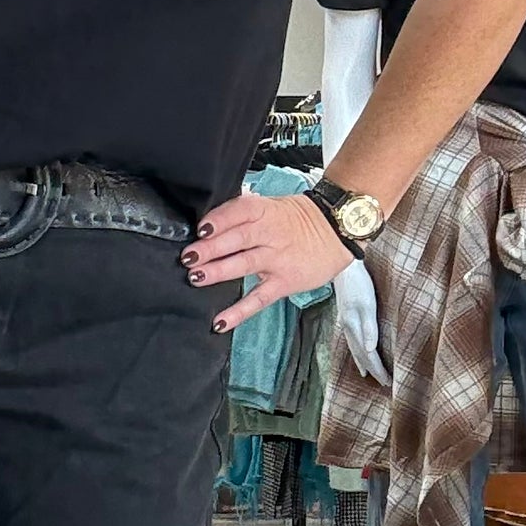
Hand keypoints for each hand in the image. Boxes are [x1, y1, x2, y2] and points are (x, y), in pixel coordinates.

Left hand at [182, 192, 354, 333]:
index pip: (239, 212)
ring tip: (196, 277)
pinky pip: (259, 298)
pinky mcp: (284, 282)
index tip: (199, 229)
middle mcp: (270, 234)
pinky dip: (239, 311)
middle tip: (188, 257)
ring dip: (218, 272)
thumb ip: (243, 213)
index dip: (218, 220)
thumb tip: (208, 222)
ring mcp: (277, 259)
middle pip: (237, 239)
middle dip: (210, 248)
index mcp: (264, 211)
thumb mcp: (271, 205)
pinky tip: (220, 321)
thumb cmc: (297, 218)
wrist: (336, 230)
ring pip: (244, 265)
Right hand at [332, 259, 389, 384]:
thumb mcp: (367, 304)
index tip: (388, 381)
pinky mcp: (346, 315)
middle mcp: (348, 327)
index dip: (377, 368)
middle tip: (383, 382)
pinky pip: (352, 339)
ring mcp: (346, 321)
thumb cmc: (358, 283)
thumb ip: (369, 327)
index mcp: (354, 327)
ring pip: (355, 347)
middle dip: (372, 369)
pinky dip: (357, 349)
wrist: (342, 265)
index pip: (367, 354)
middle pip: (361, 354)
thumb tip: (371, 350)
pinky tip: (358, 347)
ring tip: (367, 372)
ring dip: (362, 361)